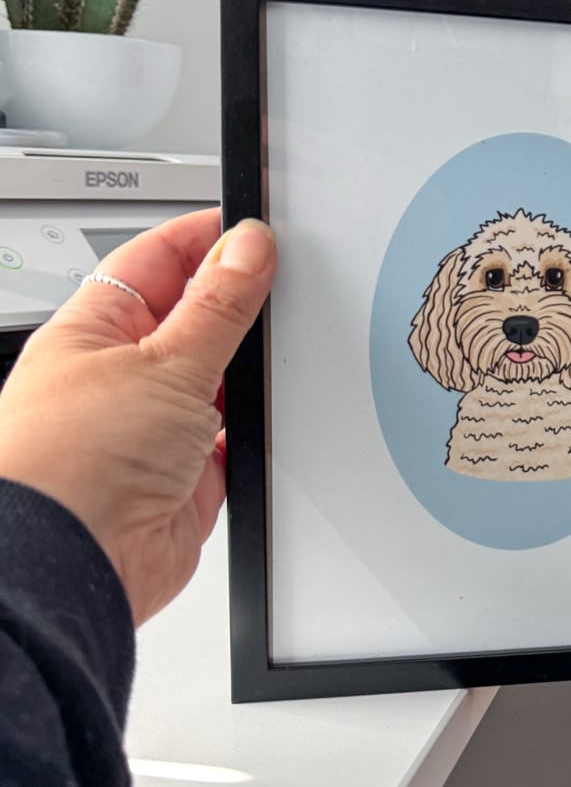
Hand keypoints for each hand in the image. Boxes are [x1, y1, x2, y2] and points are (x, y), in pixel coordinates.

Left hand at [0, 209, 275, 623]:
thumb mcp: (162, 362)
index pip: (157, 260)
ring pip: (222, 379)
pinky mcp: (189, 475)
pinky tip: (273, 419)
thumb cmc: (69, 462)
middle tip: (285, 286)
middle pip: (196, 318)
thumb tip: (248, 246)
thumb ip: (218, 305)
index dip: (206, 237)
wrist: (73, 560)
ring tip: (279, 357)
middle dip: (239, 304)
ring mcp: (156, 427)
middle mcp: (121, 376)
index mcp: (94, 329)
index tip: (257, 225)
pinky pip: (238, 437)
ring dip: (249, 373)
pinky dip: (259, 430)